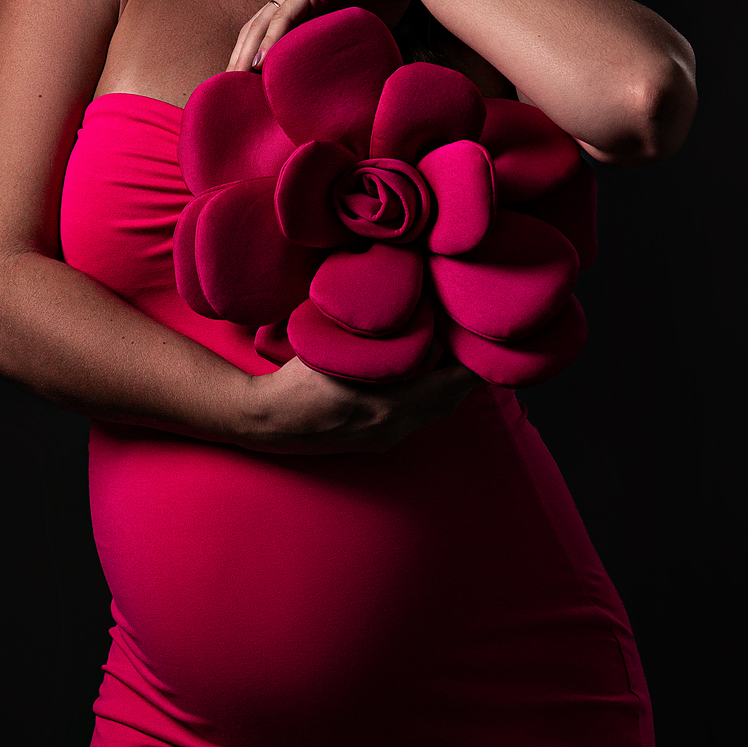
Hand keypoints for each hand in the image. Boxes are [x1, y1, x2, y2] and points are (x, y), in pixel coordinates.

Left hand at [226, 0, 415, 72]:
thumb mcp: (355, 27)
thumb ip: (340, 45)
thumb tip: (342, 81)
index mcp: (301, 1)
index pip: (265, 32)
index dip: (250, 56)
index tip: (242, 85)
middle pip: (254, 29)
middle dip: (238, 59)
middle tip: (226, 88)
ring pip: (262, 24)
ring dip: (246, 53)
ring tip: (234, 79)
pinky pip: (284, 17)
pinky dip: (270, 40)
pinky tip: (260, 61)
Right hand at [235, 348, 480, 454]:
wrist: (265, 421)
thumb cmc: (295, 380)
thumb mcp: (336, 349)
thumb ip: (371, 334)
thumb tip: (399, 303)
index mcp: (390, 405)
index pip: (451, 386)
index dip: (472, 365)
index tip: (482, 342)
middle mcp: (394, 427)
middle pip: (448, 402)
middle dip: (465, 375)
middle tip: (472, 344)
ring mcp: (384, 439)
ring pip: (432, 413)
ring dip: (445, 388)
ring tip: (450, 356)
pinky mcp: (374, 443)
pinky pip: (414, 420)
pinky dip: (426, 400)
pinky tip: (418, 379)